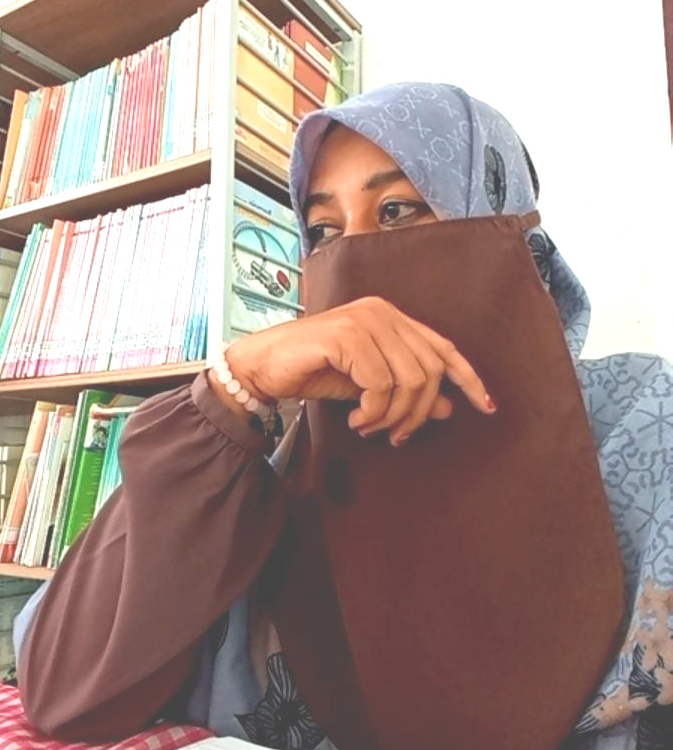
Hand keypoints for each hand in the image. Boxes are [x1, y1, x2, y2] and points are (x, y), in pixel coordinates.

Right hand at [212, 297, 495, 445]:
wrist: (263, 366)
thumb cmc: (314, 372)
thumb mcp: (368, 388)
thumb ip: (404, 392)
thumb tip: (447, 408)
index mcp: (392, 318)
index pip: (444, 348)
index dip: (468, 378)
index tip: (486, 407)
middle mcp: (382, 313)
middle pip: (429, 372)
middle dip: (417, 414)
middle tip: (395, 437)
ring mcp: (365, 320)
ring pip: (408, 381)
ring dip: (392, 417)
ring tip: (370, 429)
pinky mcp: (347, 335)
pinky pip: (380, 385)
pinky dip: (372, 412)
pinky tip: (355, 420)